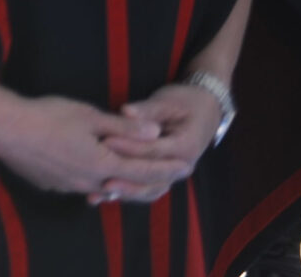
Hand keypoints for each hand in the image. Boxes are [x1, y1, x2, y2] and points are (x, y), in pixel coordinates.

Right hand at [0, 92, 190, 199]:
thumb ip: (123, 127)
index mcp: (103, 164)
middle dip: (152, 181)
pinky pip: (82, 185)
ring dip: (123, 183)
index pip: (145, 170)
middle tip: (170, 178)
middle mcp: (91, 181)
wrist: (3, 129)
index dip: (168, 168)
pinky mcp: (52, 184)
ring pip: (105, 188)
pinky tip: (94, 173)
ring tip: (134, 176)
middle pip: (129, 186)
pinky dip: (96, 181)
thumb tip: (155, 133)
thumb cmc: (47, 116)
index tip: (187, 166)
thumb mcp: (88, 115)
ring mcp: (70, 186)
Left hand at [93, 81, 225, 201]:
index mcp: (185, 147)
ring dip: (123, 192)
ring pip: (147, 190)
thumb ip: (147, 109)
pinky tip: (100, 197)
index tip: (105, 141)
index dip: (129, 146)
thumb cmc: (185, 103)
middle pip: (150, 177)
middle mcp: (181, 167)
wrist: (203, 112)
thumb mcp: (168, 102)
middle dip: (124, 177)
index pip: (153, 150)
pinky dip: (123, 193)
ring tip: (98, 194)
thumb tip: (126, 111)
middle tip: (97, 175)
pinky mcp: (161, 177)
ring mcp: (172, 175)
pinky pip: (143, 189)